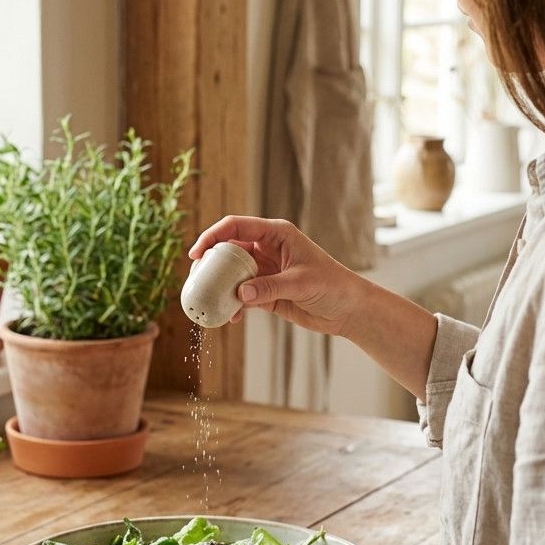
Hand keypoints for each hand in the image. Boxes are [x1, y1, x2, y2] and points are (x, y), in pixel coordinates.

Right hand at [188, 216, 365, 335]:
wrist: (348, 310)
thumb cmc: (332, 286)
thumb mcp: (301, 284)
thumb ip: (269, 288)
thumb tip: (240, 295)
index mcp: (276, 234)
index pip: (236, 227)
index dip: (213, 236)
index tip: (197, 253)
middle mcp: (267, 249)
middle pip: (229, 250)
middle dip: (211, 264)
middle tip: (196, 280)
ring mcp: (265, 270)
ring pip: (232, 274)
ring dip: (220, 286)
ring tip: (208, 300)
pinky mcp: (266, 292)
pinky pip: (241, 295)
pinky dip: (233, 305)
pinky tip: (230, 317)